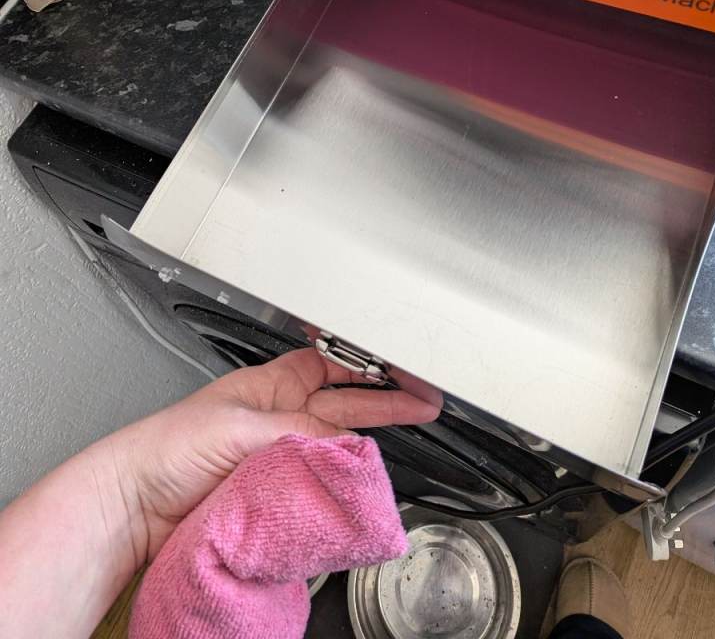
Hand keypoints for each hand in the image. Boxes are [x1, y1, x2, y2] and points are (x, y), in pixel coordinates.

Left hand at [111, 348, 441, 564]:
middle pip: (347, 404)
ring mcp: (282, 457)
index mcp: (271, 385)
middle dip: (387, 400)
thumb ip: (292, 431)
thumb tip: (337, 444)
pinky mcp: (279, 493)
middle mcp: (282, 418)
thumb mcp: (236, 425)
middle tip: (426, 401)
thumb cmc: (167, 446)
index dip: (367, 362)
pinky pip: (321, 483)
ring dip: (367, 444)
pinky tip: (360, 481)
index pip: (331, 364)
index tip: (401, 365)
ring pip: (338, 445)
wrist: (137, 503)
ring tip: (402, 441)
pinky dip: (342, 482)